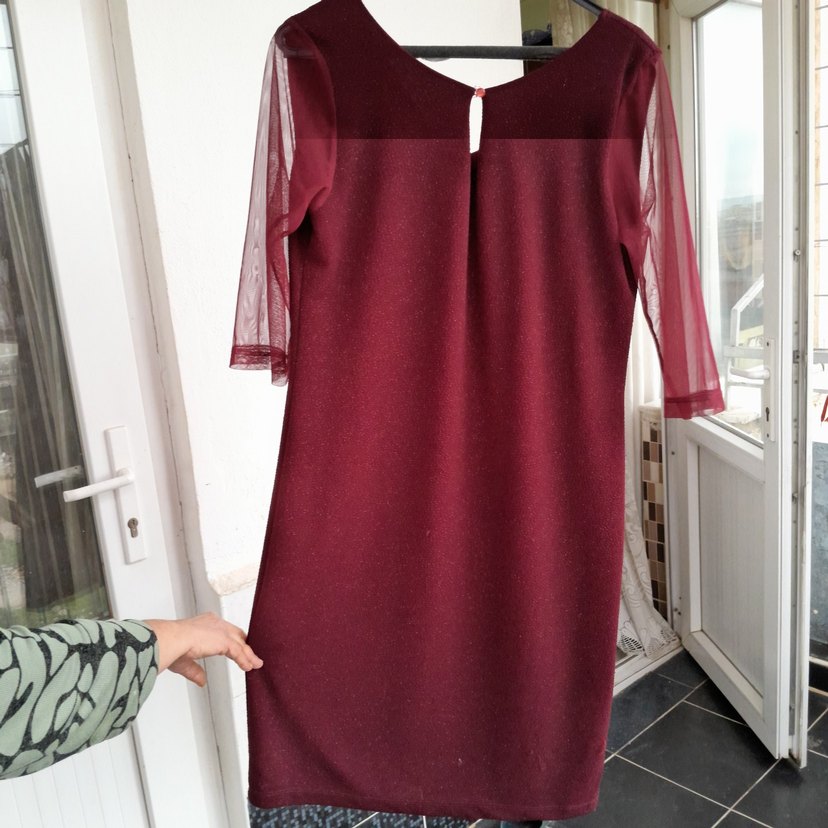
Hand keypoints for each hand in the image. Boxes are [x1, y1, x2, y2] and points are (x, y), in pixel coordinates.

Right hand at [142, 612, 263, 686]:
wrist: (171, 640)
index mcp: (204, 623)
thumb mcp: (185, 661)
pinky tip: (249, 667)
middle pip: (235, 635)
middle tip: (251, 655)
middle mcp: (215, 623)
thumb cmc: (171, 646)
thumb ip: (195, 671)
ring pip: (239, 643)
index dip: (231, 640)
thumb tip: (202, 681)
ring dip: (248, 655)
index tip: (236, 648)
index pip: (224, 631)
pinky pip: (239, 651)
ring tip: (255, 664)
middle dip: (244, 645)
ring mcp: (221, 631)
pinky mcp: (224, 640)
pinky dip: (245, 659)